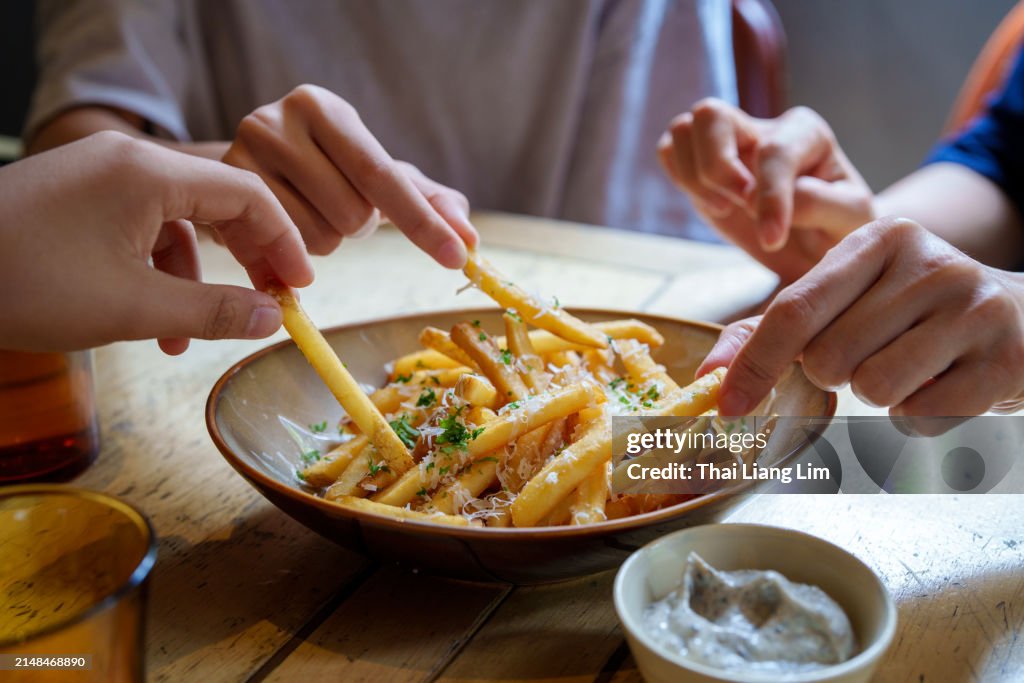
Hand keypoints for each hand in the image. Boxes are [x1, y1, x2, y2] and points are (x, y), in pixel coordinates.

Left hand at [0, 131, 313, 353]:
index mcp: (148, 173)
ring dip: (195, 281)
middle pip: (216, 204)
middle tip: (269, 305)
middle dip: (246, 260)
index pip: (246, 194)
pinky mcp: (77, 201)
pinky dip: (155, 275)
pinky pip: (138, 231)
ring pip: (176, 225)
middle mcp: (127, 164)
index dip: (284, 242)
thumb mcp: (132, 307)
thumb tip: (273, 320)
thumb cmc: (25, 283)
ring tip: (191, 335)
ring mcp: (99, 180)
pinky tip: (153, 322)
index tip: (301, 286)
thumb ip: (214, 311)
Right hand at [223, 84, 477, 266]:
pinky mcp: (222, 199)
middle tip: (336, 207)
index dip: (423, 222)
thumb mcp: (376, 175)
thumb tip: (470, 238)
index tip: (458, 256)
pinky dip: (294, 257)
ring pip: (317, 242)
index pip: (383, 175)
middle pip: (352, 216)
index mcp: (324, 108)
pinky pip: (281, 255)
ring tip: (307, 214)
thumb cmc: (326, 170)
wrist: (245, 169)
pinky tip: (282, 233)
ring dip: (326, 243)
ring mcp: (242, 157)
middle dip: (358, 227)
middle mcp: (278, 122)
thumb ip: (427, 201)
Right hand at [658, 98, 873, 281]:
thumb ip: (820, 203)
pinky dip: (679, 178)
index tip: (772, 239)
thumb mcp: (850, 220)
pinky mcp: (702, 166)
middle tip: (737, 206)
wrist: (817, 245)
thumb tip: (761, 199)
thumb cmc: (838, 228)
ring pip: (684, 128)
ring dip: (694, 175)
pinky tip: (711, 205)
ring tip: (724, 209)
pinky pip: (669, 151)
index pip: (774, 151)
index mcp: (805, 132)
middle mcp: (761, 128)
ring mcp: (728, 144)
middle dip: (717, 166)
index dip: (770, 197)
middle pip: (710, 114)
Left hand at [698, 218, 1023, 416]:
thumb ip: (771, 328)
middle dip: (836, 376)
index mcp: (876, 239)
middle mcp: (928, 264)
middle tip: (871, 354)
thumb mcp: (845, 299)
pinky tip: (940, 385)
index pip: (794, 310)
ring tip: (910, 367)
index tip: (728, 406)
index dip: (755, 364)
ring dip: (878, 396)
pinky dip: (918, 417)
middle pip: (829, 358)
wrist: (1018, 316)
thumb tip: (710, 376)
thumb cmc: (910, 312)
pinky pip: (923, 416)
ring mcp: (974, 308)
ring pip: (874, 389)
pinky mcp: (1005, 359)